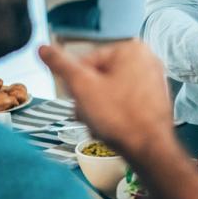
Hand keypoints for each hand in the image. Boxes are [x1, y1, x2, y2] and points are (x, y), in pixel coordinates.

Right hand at [39, 41, 173, 153]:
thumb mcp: (82, 87)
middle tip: (88, 111)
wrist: (148, 149)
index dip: (76, 82)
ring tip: (100, 122)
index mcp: (132, 49)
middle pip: (98, 76)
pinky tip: (111, 127)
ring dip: (97, 108)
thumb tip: (45, 50)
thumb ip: (61, 66)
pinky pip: (123, 102)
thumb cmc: (122, 119)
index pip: (86, 60)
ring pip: (109, 91)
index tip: (76, 96)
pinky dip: (114, 114)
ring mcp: (152, 81)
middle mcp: (147, 61)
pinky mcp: (153, 100)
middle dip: (88, 97)